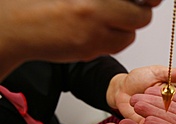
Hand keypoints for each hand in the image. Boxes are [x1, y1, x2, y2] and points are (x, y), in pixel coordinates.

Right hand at [0, 0, 160, 78]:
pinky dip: (112, 40)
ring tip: (109, 19)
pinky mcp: (88, 51)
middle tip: (132, 8)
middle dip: (140, 13)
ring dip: (125, 29)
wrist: (17, 25)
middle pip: (142, 17)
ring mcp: (93, 34)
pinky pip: (113, 47)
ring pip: (129, 36)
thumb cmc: (42, 3)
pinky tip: (98, 31)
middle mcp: (95, 12)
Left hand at [106, 65, 175, 122]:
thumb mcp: (160, 72)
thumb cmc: (139, 78)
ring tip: (156, 113)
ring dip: (158, 118)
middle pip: (174, 116)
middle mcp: (169, 113)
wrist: (120, 89)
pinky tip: (145, 122)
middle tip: (167, 107)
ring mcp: (158, 122)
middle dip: (169, 111)